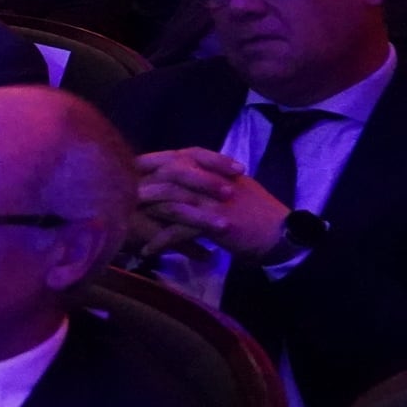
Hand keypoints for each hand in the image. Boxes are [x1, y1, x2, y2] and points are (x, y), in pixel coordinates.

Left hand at [133, 148, 292, 259]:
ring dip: (147, 211)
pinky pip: (180, 230)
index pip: (182, 156)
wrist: (284, 235)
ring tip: (127, 222)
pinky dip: (161, 241)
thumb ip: (213, 180)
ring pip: (171, 199)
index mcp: (219, 170)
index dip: (155, 159)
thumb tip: (189, 177)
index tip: (133, 165)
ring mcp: (215, 201)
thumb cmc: (260, 214)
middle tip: (122, 194)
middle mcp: (215, 180)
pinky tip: (148, 250)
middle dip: (144, 184)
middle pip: (170, 174)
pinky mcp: (216, 223)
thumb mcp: (237, 188)